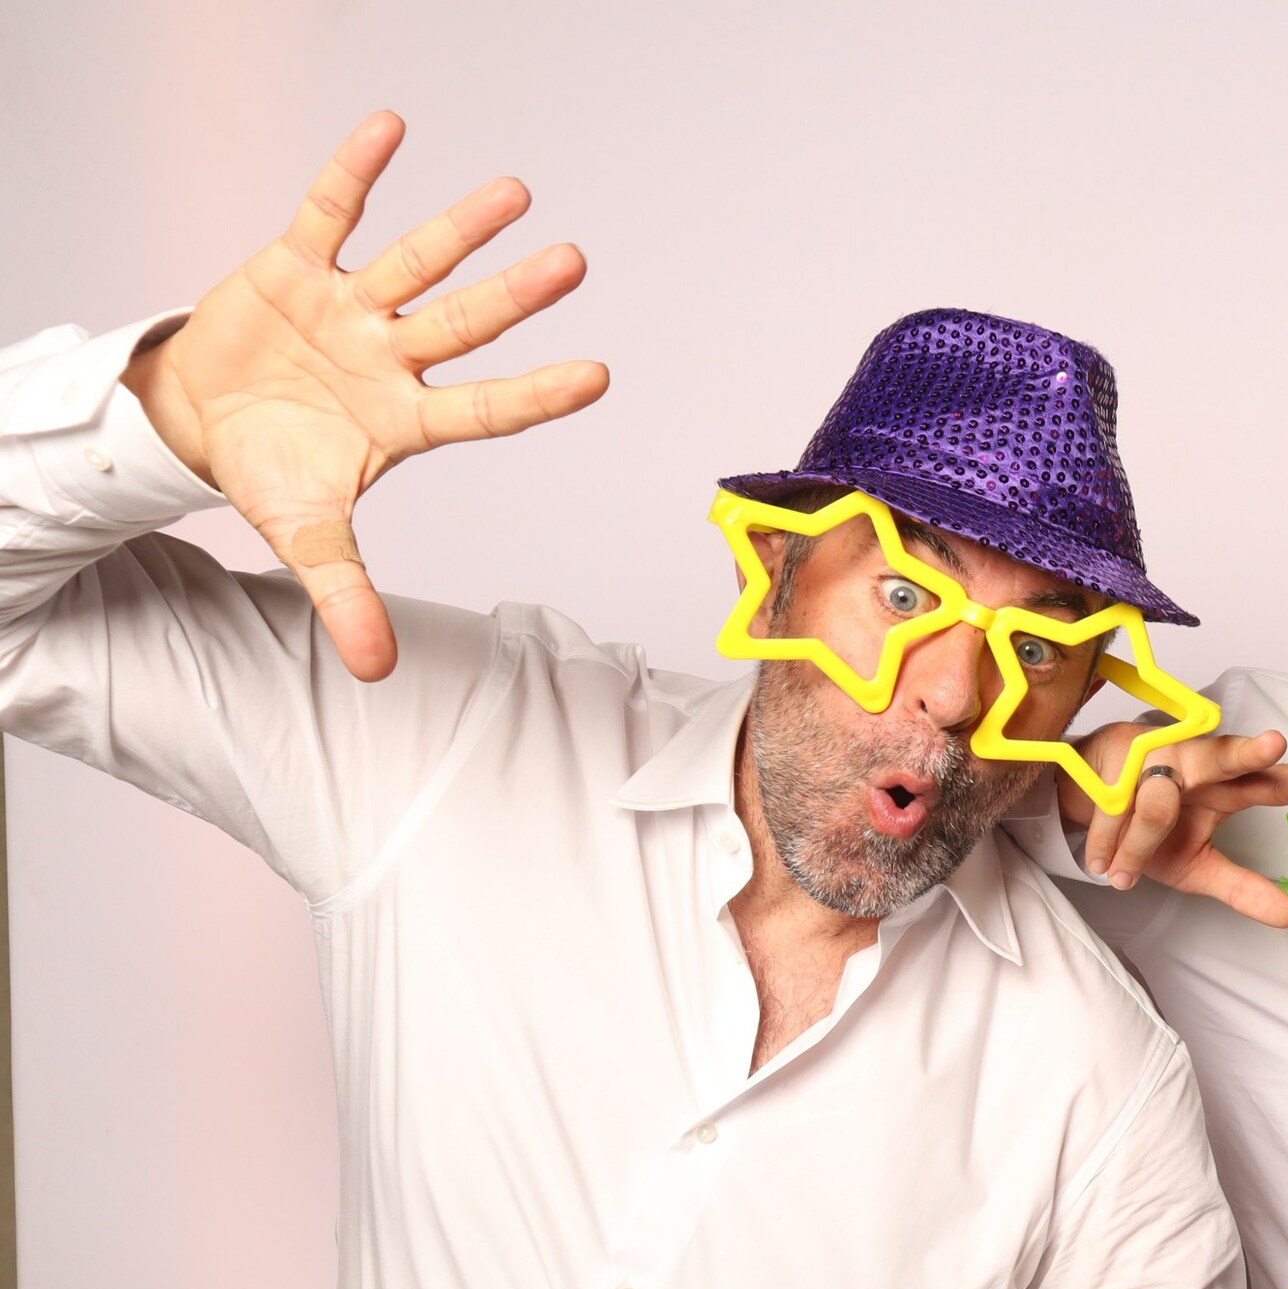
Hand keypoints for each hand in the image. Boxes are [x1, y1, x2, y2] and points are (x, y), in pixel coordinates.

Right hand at [118, 111, 607, 680]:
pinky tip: (391, 127)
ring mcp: (349, 310)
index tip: (599, 375)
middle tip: (575, 264)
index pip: (487, 407)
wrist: (197, 424)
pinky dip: (355, 172)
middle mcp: (392, 358)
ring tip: (517, 193)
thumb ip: (347, 595)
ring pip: (416, 262)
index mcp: (406, 420)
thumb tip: (378, 671)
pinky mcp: (294, 268)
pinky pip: (329, 211)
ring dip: (460, 228)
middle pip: (466, 324)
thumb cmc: (270, 474)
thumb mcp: (305, 538)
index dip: (538, 394)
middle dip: (515, 296)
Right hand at [1058, 724, 1287, 926]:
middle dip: (1248, 752)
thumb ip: (1242, 888)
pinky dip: (1104, 841)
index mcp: (1227, 788)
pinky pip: (1111, 809)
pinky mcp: (1113, 755)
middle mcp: (1199, 762)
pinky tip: (1100, 860)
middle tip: (1275, 745)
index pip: (1273, 784)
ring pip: (1157, 802)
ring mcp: (1156, 756)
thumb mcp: (1199, 867)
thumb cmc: (1155, 828)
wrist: (1086, 796)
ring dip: (1139, 845)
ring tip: (1122, 873)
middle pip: (1226, 756)